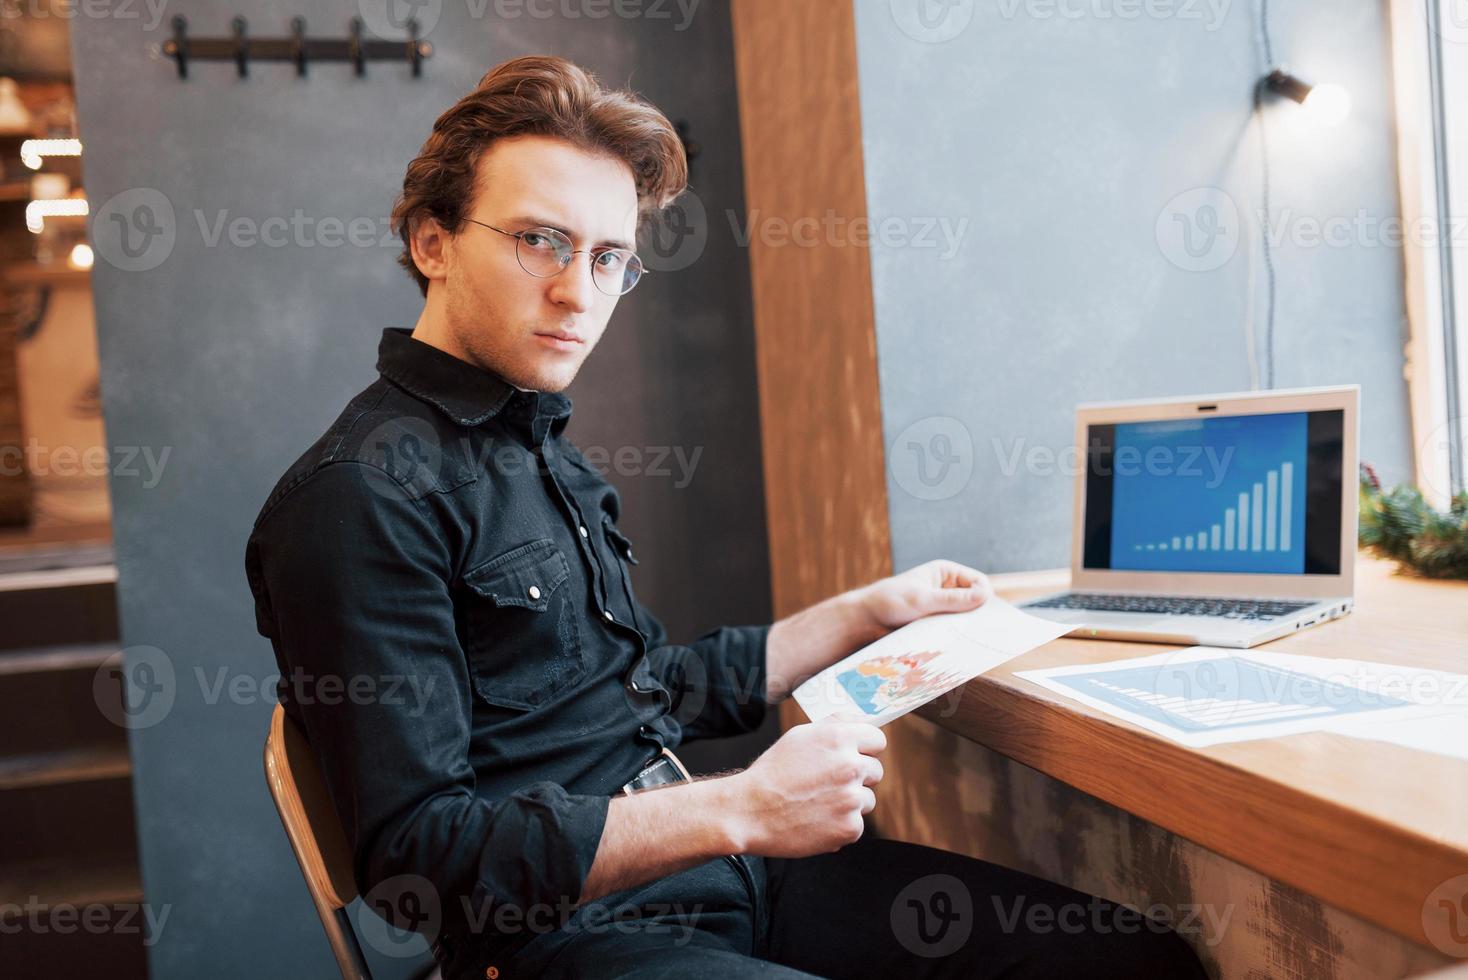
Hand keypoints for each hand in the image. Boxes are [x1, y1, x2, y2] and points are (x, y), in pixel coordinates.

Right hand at [726, 723, 885, 857]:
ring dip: (850, 802)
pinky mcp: (849, 828)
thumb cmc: (772, 773)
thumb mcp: (800, 736)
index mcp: (839, 738)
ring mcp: (851, 799)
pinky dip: (840, 825)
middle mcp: (850, 766)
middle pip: (876, 770)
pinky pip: (856, 824)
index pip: (877, 739)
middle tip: (829, 783)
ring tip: (819, 803)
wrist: (750, 812)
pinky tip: (817, 820)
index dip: (866, 749)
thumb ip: (835, 725)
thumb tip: (861, 719)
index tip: (857, 756)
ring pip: (867, 799)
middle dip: (858, 777)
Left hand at [858, 559, 991, 632]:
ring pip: (966, 618)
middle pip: (975, 601)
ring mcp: (943, 606)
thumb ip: (952, 599)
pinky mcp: (936, 623)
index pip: (979, 582)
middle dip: (977, 615)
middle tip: (981, 633)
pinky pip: (954, 630)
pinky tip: (957, 647)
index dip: (984, 597)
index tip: (983, 615)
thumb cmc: (889, 602)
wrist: (865, 621)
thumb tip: (985, 595)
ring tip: (968, 641)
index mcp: (946, 573)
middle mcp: (947, 588)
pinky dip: (957, 636)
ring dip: (967, 628)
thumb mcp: (922, 600)